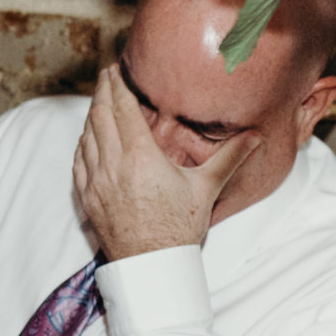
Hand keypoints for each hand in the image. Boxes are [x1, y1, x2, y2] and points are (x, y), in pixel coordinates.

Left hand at [72, 65, 258, 258]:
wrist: (152, 266)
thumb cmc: (179, 229)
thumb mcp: (206, 188)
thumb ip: (230, 157)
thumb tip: (257, 136)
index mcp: (140, 156)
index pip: (121, 109)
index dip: (116, 85)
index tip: (114, 69)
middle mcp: (112, 165)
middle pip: (99, 117)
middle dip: (101, 92)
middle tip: (105, 76)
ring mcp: (95, 182)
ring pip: (86, 137)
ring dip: (91, 116)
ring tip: (99, 102)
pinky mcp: (87, 198)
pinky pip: (78, 161)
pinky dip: (82, 143)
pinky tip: (88, 139)